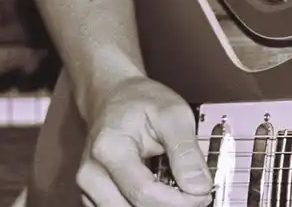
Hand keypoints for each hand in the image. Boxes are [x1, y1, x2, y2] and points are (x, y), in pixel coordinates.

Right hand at [76, 77, 212, 206]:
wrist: (114, 95)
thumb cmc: (142, 100)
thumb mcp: (174, 115)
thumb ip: (186, 152)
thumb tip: (199, 187)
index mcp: (109, 150)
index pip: (144, 192)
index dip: (179, 201)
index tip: (204, 194)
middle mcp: (90, 174)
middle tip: (198, 196)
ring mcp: (87, 187)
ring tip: (181, 193)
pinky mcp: (91, 194)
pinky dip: (142, 206)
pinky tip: (163, 194)